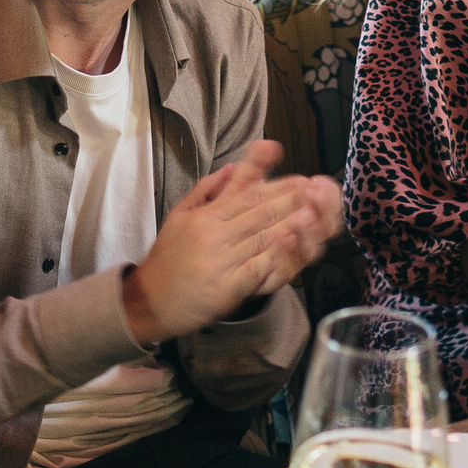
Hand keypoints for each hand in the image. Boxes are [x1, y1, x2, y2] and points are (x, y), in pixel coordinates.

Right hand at [123, 143, 318, 341]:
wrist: (149, 301)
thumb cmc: (167, 259)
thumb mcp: (179, 215)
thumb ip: (206, 189)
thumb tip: (232, 167)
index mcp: (204, 216)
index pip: (248, 195)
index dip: (278, 186)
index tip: (302, 179)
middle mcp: (213, 234)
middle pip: (260, 213)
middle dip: (292, 200)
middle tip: (317, 191)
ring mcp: (221, 260)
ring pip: (262, 237)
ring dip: (291, 223)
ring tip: (315, 213)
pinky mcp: (227, 287)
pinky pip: (256, 267)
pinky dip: (276, 255)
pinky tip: (292, 245)